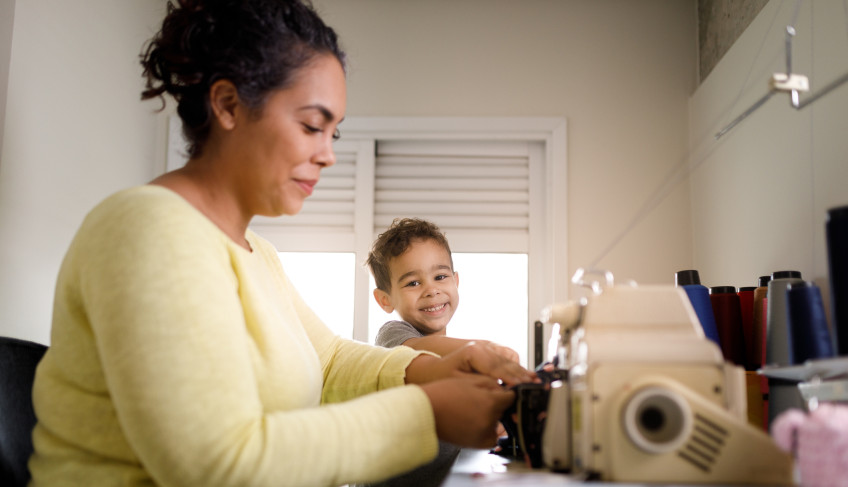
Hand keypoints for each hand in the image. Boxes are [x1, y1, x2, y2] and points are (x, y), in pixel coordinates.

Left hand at [405, 342, 537, 386]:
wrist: (424, 365)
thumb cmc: (438, 376)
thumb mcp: (458, 385)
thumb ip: (481, 388)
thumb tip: (500, 393)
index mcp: (475, 352)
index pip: (501, 368)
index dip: (515, 379)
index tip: (525, 388)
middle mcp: (482, 346)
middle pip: (508, 362)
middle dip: (521, 375)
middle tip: (535, 387)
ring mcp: (484, 346)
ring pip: (508, 358)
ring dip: (519, 370)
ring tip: (530, 383)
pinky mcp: (485, 349)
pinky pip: (504, 356)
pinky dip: (512, 366)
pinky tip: (518, 377)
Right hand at [420, 375, 514, 447]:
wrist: (425, 412)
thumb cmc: (443, 394)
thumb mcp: (470, 381)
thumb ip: (492, 384)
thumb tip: (506, 390)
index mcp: (490, 402)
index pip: (511, 397)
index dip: (505, 393)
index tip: (501, 392)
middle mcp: (489, 420)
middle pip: (503, 410)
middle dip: (496, 404)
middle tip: (477, 400)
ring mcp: (484, 434)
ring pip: (497, 422)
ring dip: (491, 416)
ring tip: (471, 410)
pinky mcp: (478, 444)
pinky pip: (491, 436)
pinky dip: (487, 430)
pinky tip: (473, 421)